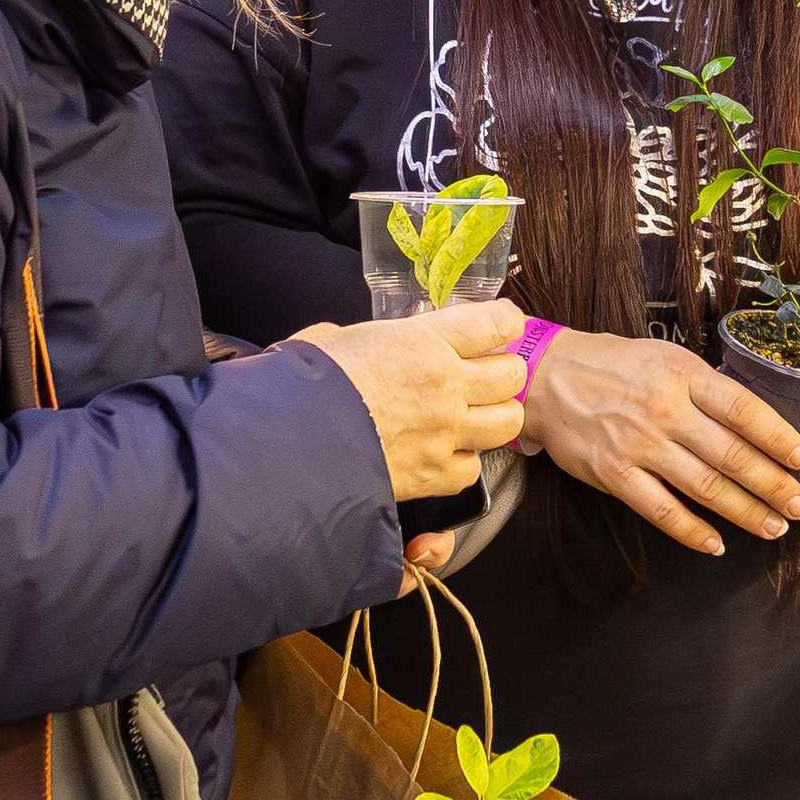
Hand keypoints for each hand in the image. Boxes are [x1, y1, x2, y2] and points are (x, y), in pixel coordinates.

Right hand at [292, 302, 525, 498]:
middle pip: (511, 375)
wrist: (289, 445)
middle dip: (502, 372)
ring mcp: (445, 433)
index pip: (496, 323)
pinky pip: (472, 468)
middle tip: (484, 373)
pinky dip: (463, 462)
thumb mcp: (333, 339)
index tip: (500, 327)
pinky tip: (443, 454)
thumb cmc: (303, 385)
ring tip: (474, 415)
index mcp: (424, 342)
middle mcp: (446, 386)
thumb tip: (361, 347)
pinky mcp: (434, 475)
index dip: (504, 324)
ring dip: (496, 417)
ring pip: (507, 423)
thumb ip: (365, 340)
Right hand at [520, 327, 799, 556]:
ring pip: (706, 487)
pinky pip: (662, 511)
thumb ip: (707, 387)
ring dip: (745, 512)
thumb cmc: (612, 366)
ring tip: (774, 527)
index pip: (745, 410)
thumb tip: (756, 420)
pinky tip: (716, 544)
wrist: (546, 377)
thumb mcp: (666, 357)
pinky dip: (693, 532)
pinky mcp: (615, 475)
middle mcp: (666, 411)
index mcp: (684, 376)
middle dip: (774, 485)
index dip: (779, 437)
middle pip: (733, 455)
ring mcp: (640, 446)